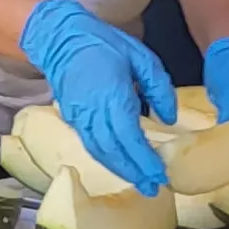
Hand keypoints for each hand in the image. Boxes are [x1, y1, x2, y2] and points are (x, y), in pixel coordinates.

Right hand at [24, 0, 174, 195]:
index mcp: (113, 96)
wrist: (60, 38)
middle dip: (133, 173)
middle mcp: (93, 112)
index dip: (144, 161)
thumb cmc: (104, 43)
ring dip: (119, 169)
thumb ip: (158, 87)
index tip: (160, 177)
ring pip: (99, 151)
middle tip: (153, 189)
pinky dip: (107, 157)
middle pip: (113, 152)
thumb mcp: (142, 57)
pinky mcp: (72, 117)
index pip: (129, 138)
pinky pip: (91, 143)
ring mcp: (79, 117)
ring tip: (139, 181)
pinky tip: (119, 162)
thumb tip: (167, 118)